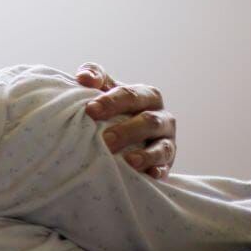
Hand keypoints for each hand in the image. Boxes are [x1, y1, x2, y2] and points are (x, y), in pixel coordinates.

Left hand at [76, 62, 176, 178]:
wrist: (123, 135)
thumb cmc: (110, 107)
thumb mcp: (103, 87)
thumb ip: (94, 75)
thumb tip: (83, 77)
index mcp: (146, 95)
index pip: (130, 95)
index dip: (111, 102)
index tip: (90, 110)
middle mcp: (161, 117)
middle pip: (148, 120)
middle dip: (127, 130)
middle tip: (105, 140)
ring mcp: (166, 141)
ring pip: (162, 146)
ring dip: (146, 154)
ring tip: (128, 161)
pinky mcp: (166, 163)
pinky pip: (166, 167)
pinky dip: (158, 170)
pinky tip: (149, 175)